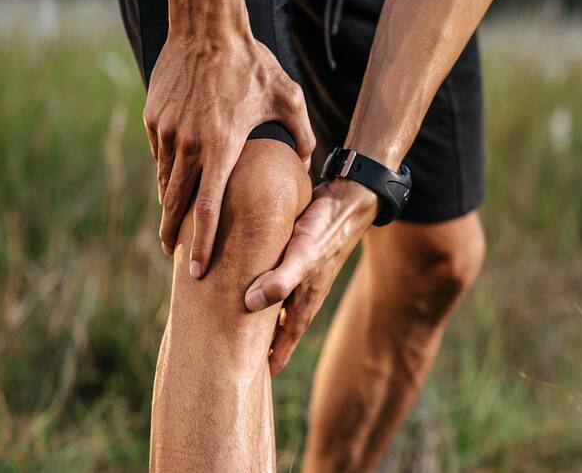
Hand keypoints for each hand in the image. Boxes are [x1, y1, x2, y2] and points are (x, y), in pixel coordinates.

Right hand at [143, 33, 314, 277]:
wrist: (207, 26)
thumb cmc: (253, 63)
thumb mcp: (288, 98)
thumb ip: (301, 135)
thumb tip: (306, 160)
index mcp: (223, 146)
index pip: (208, 207)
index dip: (202, 241)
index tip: (197, 267)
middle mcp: (190, 143)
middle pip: (177, 202)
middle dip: (174, 234)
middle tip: (173, 256)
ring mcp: (168, 130)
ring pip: (165, 179)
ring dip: (169, 204)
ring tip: (172, 225)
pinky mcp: (154, 117)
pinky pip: (160, 153)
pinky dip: (166, 171)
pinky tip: (172, 181)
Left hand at [244, 178, 378, 375]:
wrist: (347, 201)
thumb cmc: (326, 229)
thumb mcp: (303, 254)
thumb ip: (280, 279)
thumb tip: (250, 303)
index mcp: (304, 301)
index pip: (284, 341)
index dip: (270, 361)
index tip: (252, 380)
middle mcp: (301, 293)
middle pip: (277, 328)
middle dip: (259, 345)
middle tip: (235, 358)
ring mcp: (299, 276)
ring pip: (274, 306)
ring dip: (257, 318)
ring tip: (234, 327)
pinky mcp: (293, 257)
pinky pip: (273, 281)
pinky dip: (258, 288)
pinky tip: (244, 282)